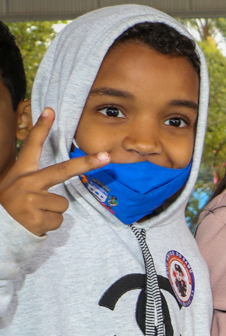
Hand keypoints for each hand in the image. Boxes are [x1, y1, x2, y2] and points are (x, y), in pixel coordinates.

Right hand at [0, 109, 111, 235]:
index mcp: (20, 172)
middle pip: (63, 170)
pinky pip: (59, 220)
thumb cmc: (9, 207)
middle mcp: (26, 183)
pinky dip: (49, 225)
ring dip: (52, 212)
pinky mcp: (37, 218)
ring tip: (34, 214)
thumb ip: (31, 177)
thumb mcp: (13, 186)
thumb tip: (57, 172)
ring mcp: (32, 201)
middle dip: (87, 163)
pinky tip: (34, 224)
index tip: (51, 111)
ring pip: (62, 204)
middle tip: (106, 156)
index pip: (31, 146)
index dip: (41, 128)